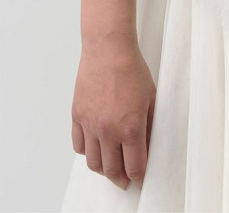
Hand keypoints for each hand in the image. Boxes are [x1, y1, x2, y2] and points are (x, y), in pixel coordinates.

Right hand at [71, 37, 155, 190]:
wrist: (108, 49)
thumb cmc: (132, 68)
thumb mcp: (151, 98)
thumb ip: (149, 125)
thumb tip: (147, 145)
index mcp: (131, 127)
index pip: (134, 167)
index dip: (138, 177)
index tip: (139, 179)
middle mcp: (108, 130)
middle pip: (112, 170)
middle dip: (120, 179)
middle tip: (125, 180)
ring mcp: (90, 125)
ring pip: (93, 162)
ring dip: (103, 169)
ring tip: (110, 167)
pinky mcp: (77, 116)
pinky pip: (79, 145)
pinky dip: (86, 152)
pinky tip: (95, 148)